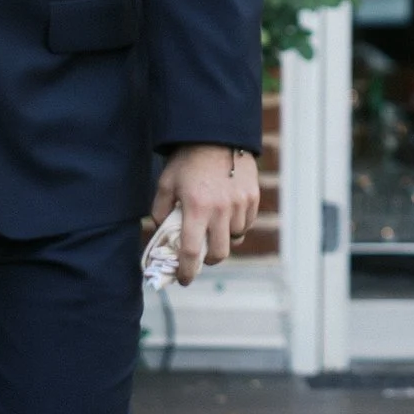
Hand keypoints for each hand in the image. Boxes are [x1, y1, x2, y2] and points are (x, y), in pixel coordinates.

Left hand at [143, 142, 260, 284]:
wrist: (217, 133)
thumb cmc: (187, 160)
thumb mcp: (165, 183)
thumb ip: (160, 212)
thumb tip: (161, 236)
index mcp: (196, 208)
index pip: (191, 252)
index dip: (186, 271)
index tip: (184, 280)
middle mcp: (221, 210)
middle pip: (218, 253)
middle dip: (207, 259)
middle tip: (200, 254)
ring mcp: (240, 204)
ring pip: (234, 239)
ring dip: (223, 239)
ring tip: (214, 226)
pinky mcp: (253, 198)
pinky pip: (246, 224)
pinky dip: (237, 226)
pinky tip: (227, 214)